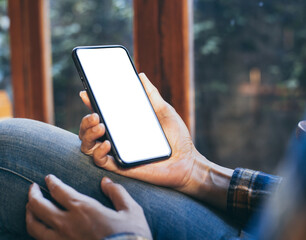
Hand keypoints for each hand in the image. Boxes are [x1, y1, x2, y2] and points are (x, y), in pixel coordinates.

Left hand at [26, 175, 151, 239]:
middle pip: (39, 206)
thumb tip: (106, 181)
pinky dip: (36, 232)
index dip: (52, 182)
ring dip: (29, 213)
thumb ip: (117, 192)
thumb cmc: (130, 236)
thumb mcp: (131, 210)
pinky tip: (39, 229)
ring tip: (29, 208)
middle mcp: (67, 223)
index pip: (59, 191)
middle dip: (33, 194)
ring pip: (34, 226)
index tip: (49, 178)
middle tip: (33, 188)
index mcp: (84, 209)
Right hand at [79, 73, 199, 190]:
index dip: (90, 103)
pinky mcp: (120, 166)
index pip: (101, 113)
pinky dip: (98, 152)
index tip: (86, 92)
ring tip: (100, 125)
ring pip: (88, 145)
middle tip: (95, 114)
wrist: (187, 161)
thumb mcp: (164, 111)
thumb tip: (140, 76)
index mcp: (124, 125)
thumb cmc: (177, 137)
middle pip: (89, 130)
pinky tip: (108, 143)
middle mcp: (117, 138)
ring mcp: (117, 152)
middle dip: (85, 121)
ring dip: (88, 134)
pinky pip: (100, 161)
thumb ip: (151, 95)